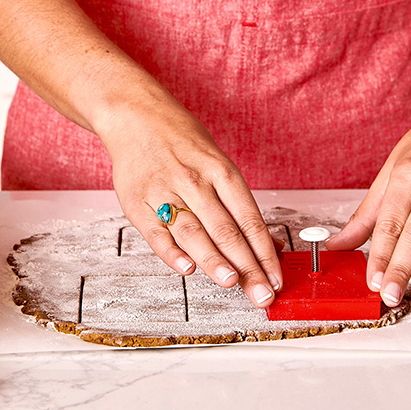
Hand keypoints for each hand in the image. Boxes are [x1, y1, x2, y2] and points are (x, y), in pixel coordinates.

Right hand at [94, 88, 281, 308]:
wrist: (134, 115)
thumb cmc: (182, 142)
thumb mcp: (217, 164)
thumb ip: (239, 207)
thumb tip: (268, 246)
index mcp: (221, 170)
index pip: (249, 218)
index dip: (265, 251)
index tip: (276, 278)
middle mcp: (195, 180)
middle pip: (226, 229)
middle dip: (247, 266)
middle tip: (261, 294)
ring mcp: (165, 190)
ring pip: (193, 231)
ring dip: (214, 260)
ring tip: (231, 282)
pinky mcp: (137, 202)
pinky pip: (156, 233)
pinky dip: (171, 253)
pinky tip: (187, 269)